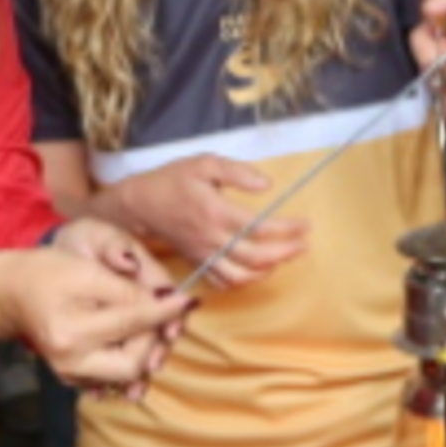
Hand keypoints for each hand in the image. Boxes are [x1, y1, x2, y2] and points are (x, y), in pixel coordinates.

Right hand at [43, 218, 186, 400]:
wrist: (12, 292)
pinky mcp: (76, 379)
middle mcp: (71, 362)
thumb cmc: (48, 273)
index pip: (133, 324)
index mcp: (72, 333)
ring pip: (129, 374)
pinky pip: (115, 377)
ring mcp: (72, 375)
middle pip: (135, 364)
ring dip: (145, 349)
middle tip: (158, 313)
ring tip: (146, 324)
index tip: (187, 300)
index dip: (164, 311)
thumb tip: (168, 303)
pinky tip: (132, 339)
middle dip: (153, 338)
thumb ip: (128, 291)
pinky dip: (130, 358)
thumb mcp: (88, 272)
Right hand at [118, 154, 308, 289]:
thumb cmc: (173, 180)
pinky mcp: (197, 263)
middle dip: (285, 253)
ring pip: (240, 277)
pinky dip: (244, 282)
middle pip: (255, 257)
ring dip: (266, 271)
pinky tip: (258, 271)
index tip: (305, 225)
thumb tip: (266, 185)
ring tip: (283, 258)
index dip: (287, 230)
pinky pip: (222, 283)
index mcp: (215, 212)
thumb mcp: (204, 163)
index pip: (259, 228)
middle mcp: (211, 238)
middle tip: (304, 245)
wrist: (140, 204)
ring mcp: (203, 255)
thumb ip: (237, 172)